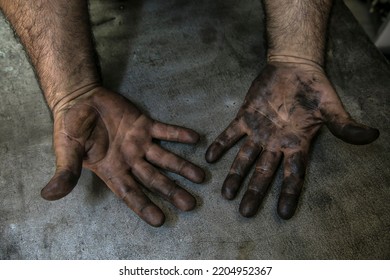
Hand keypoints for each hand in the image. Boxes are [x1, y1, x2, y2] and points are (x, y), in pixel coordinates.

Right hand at [41, 87, 204, 226]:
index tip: (160, 220)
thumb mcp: (67, 150)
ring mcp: (140, 143)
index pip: (130, 193)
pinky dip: (179, 134)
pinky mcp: (145, 124)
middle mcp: (130, 160)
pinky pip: (165, 131)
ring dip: (182, 166)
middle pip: (154, 179)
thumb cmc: (70, 127)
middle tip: (191, 204)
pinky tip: (195, 138)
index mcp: (112, 171)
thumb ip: (66, 171)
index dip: (144, 207)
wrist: (80, 100)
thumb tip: (49, 195)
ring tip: (201, 176)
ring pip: (165, 158)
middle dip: (172, 191)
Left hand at [206, 62, 378, 218]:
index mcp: (296, 144)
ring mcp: (258, 131)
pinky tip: (210, 157)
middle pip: (264, 172)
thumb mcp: (330, 107)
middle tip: (245, 212)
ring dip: (235, 174)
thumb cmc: (314, 88)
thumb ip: (344, 125)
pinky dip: (221, 144)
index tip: (284, 214)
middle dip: (255, 191)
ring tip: (226, 193)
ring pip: (245, 157)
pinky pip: (230, 133)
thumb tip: (371, 135)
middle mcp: (275, 143)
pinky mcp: (245, 117)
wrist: (293, 66)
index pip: (293, 174)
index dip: (289, 194)